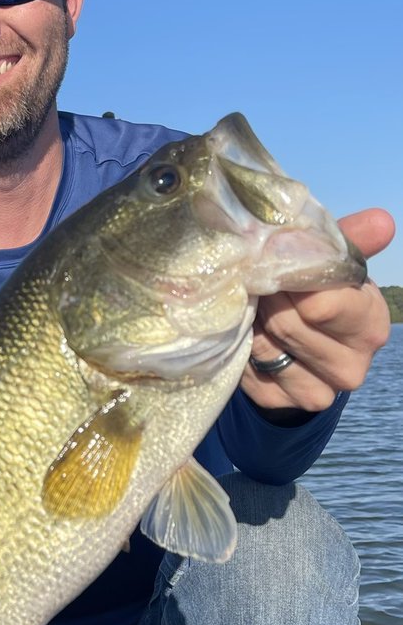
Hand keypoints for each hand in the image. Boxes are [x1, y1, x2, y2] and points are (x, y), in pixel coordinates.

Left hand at [242, 208, 394, 413]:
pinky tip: (247, 333)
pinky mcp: (281, 403)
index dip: (290, 280)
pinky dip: (241, 347)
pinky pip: (249, 370)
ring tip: (254, 304)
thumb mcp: (330, 263)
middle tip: (256, 280)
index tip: (272, 261)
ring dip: (253, 320)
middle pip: (290, 324)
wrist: (292, 341)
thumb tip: (382, 221)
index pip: (324, 304)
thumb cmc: (315, 290)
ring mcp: (320, 391)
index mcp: (370, 324)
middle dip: (267, 296)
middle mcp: (354, 366)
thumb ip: (350, 241)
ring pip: (268, 347)